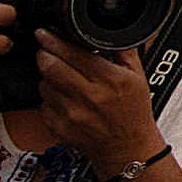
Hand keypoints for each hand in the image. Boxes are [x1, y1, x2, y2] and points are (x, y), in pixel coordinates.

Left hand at [33, 30, 161, 171]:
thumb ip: (125, 52)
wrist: (126, 148)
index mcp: (110, 80)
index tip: (45, 33)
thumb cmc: (133, 114)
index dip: (54, 41)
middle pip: (50, 67)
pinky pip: (43, 104)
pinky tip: (62, 97)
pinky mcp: (58, 127)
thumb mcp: (138, 78)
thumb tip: (112, 32)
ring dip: (46, 76)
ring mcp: (71, 113)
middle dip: (44, 53)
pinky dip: (49, 97)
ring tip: (60, 76)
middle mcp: (89, 96)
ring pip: (43, 84)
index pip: (72, 54)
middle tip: (45, 48)